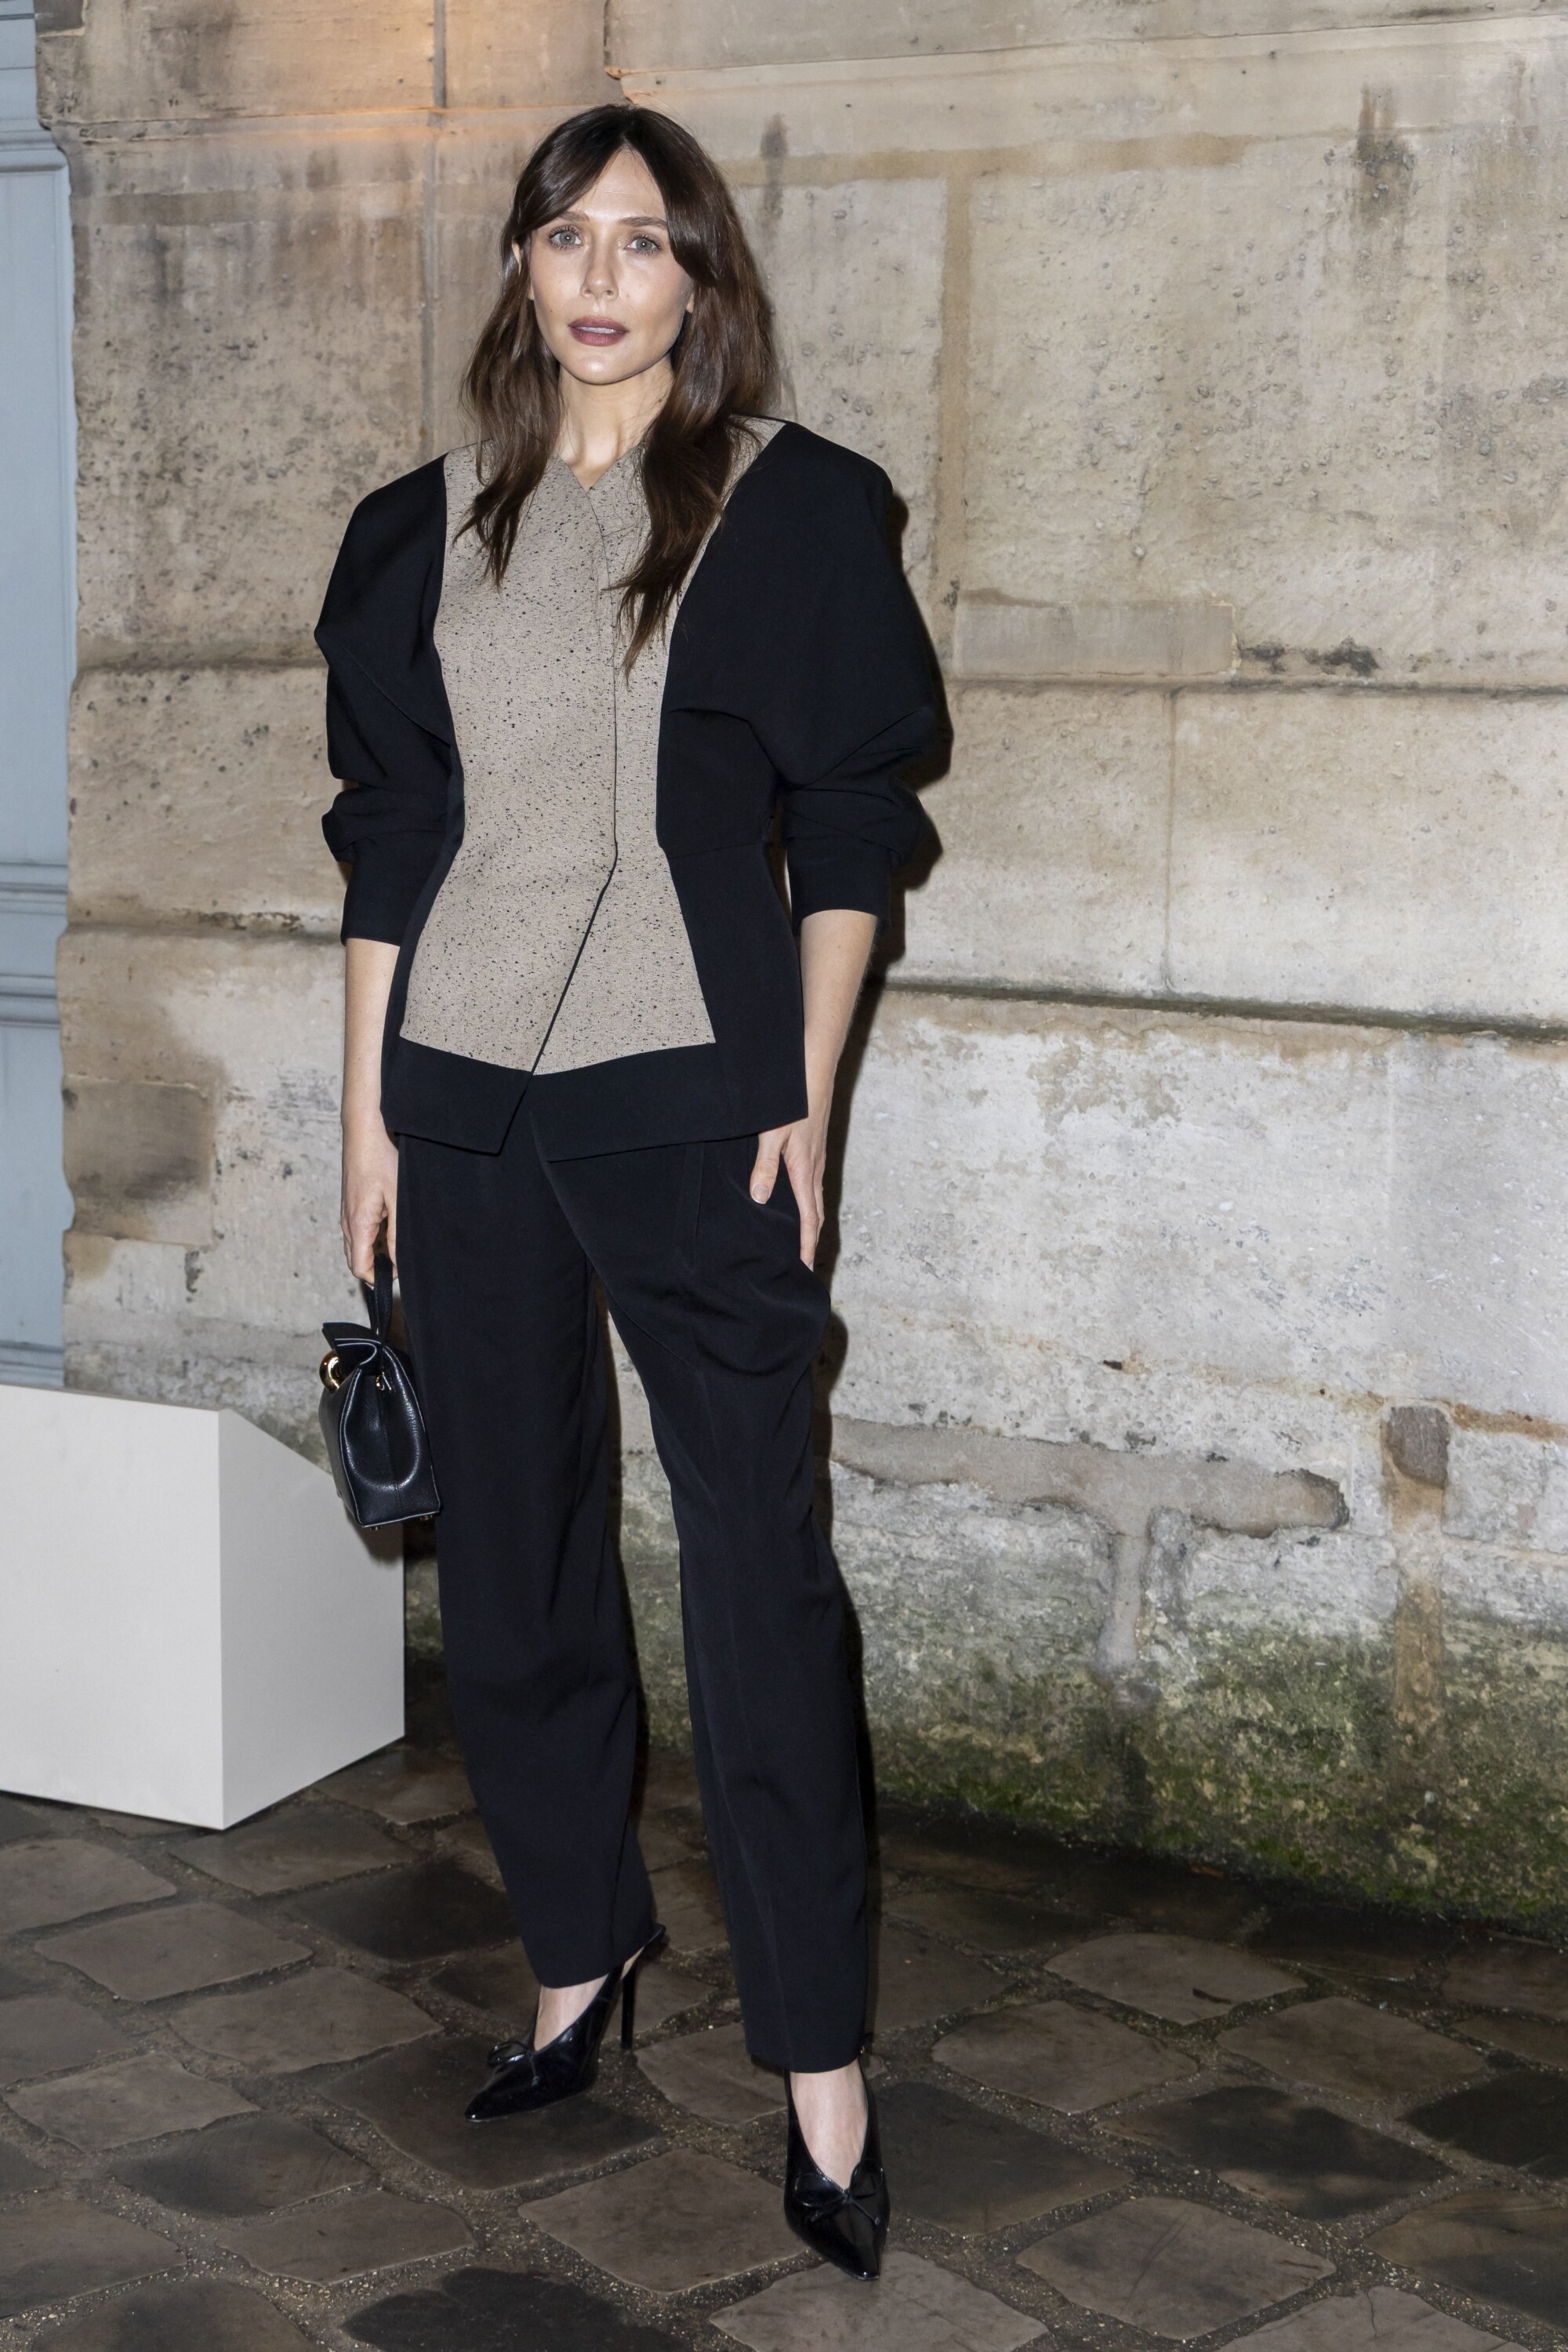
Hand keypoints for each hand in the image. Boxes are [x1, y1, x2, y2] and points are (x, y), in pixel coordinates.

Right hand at [341, 1116, 399, 1280]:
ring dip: (373, 1253)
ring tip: (397, 1244)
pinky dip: (370, 1239)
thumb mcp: (397, 1199)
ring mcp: (345, 1214)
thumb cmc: (381, 1160)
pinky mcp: (348, 1206)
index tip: (398, 1273)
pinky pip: (356, 1233)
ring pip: (355, 1247)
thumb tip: (398, 1262)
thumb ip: (397, 1234)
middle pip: (355, 1261)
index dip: (378, 1277)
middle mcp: (346, 1223)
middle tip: (400, 1262)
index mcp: (358, 1224)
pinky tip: (389, 1228)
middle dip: (375, 1268)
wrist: (363, 1133)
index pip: (359, 1267)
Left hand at [751, 1097, 828, 1266]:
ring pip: (816, 1201)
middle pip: (816, 1215)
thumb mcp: (772, 1134)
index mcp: (804, 1172)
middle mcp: (814, 1171)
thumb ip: (765, 1166)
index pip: (808, 1218)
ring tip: (802, 1243)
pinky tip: (799, 1204)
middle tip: (806, 1265)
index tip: (806, 1266)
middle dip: (811, 1241)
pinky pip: (814, 1187)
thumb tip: (760, 1199)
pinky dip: (809, 1205)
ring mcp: (817, 1161)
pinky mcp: (814, 1151)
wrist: (815, 1073)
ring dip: (810, 1224)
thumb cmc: (794, 1102)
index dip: (806, 1244)